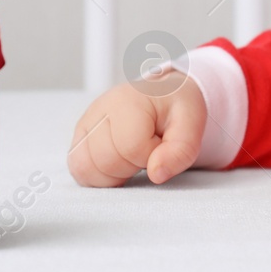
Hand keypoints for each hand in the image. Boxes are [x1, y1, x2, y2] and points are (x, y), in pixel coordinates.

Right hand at [67, 72, 207, 186]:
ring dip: (111, 175)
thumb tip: (155, 174)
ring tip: (131, 158)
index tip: (160, 144)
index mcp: (129, 100)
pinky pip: (77, 169)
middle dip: (131, 167)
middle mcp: (100, 108)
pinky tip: (117, 165)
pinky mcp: (80, 136)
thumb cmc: (176, 109)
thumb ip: (181, 151)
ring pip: (84, 168)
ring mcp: (86, 122)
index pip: (131, 148)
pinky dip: (97, 176)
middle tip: (147, 151)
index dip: (150, 157)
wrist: (164, 95)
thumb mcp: (193, 125)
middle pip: (105, 161)